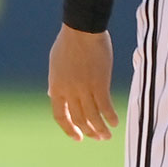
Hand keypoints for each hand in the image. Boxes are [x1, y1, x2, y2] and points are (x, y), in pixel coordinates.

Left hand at [48, 24, 117, 140]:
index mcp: (56, 86)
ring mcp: (84, 89)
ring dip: (100, 130)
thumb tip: (52, 96)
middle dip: (88, 131)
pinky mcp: (99, 84)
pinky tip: (115, 122)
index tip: (77, 137)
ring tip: (107, 136)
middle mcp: (69, 91)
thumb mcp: (55, 63)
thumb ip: (55, 82)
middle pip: (78, 119)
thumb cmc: (69, 42)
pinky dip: (110, 118)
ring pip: (92, 118)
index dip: (68, 129)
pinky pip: (105, 107)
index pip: (60, 116)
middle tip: (97, 137)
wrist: (82, 29)